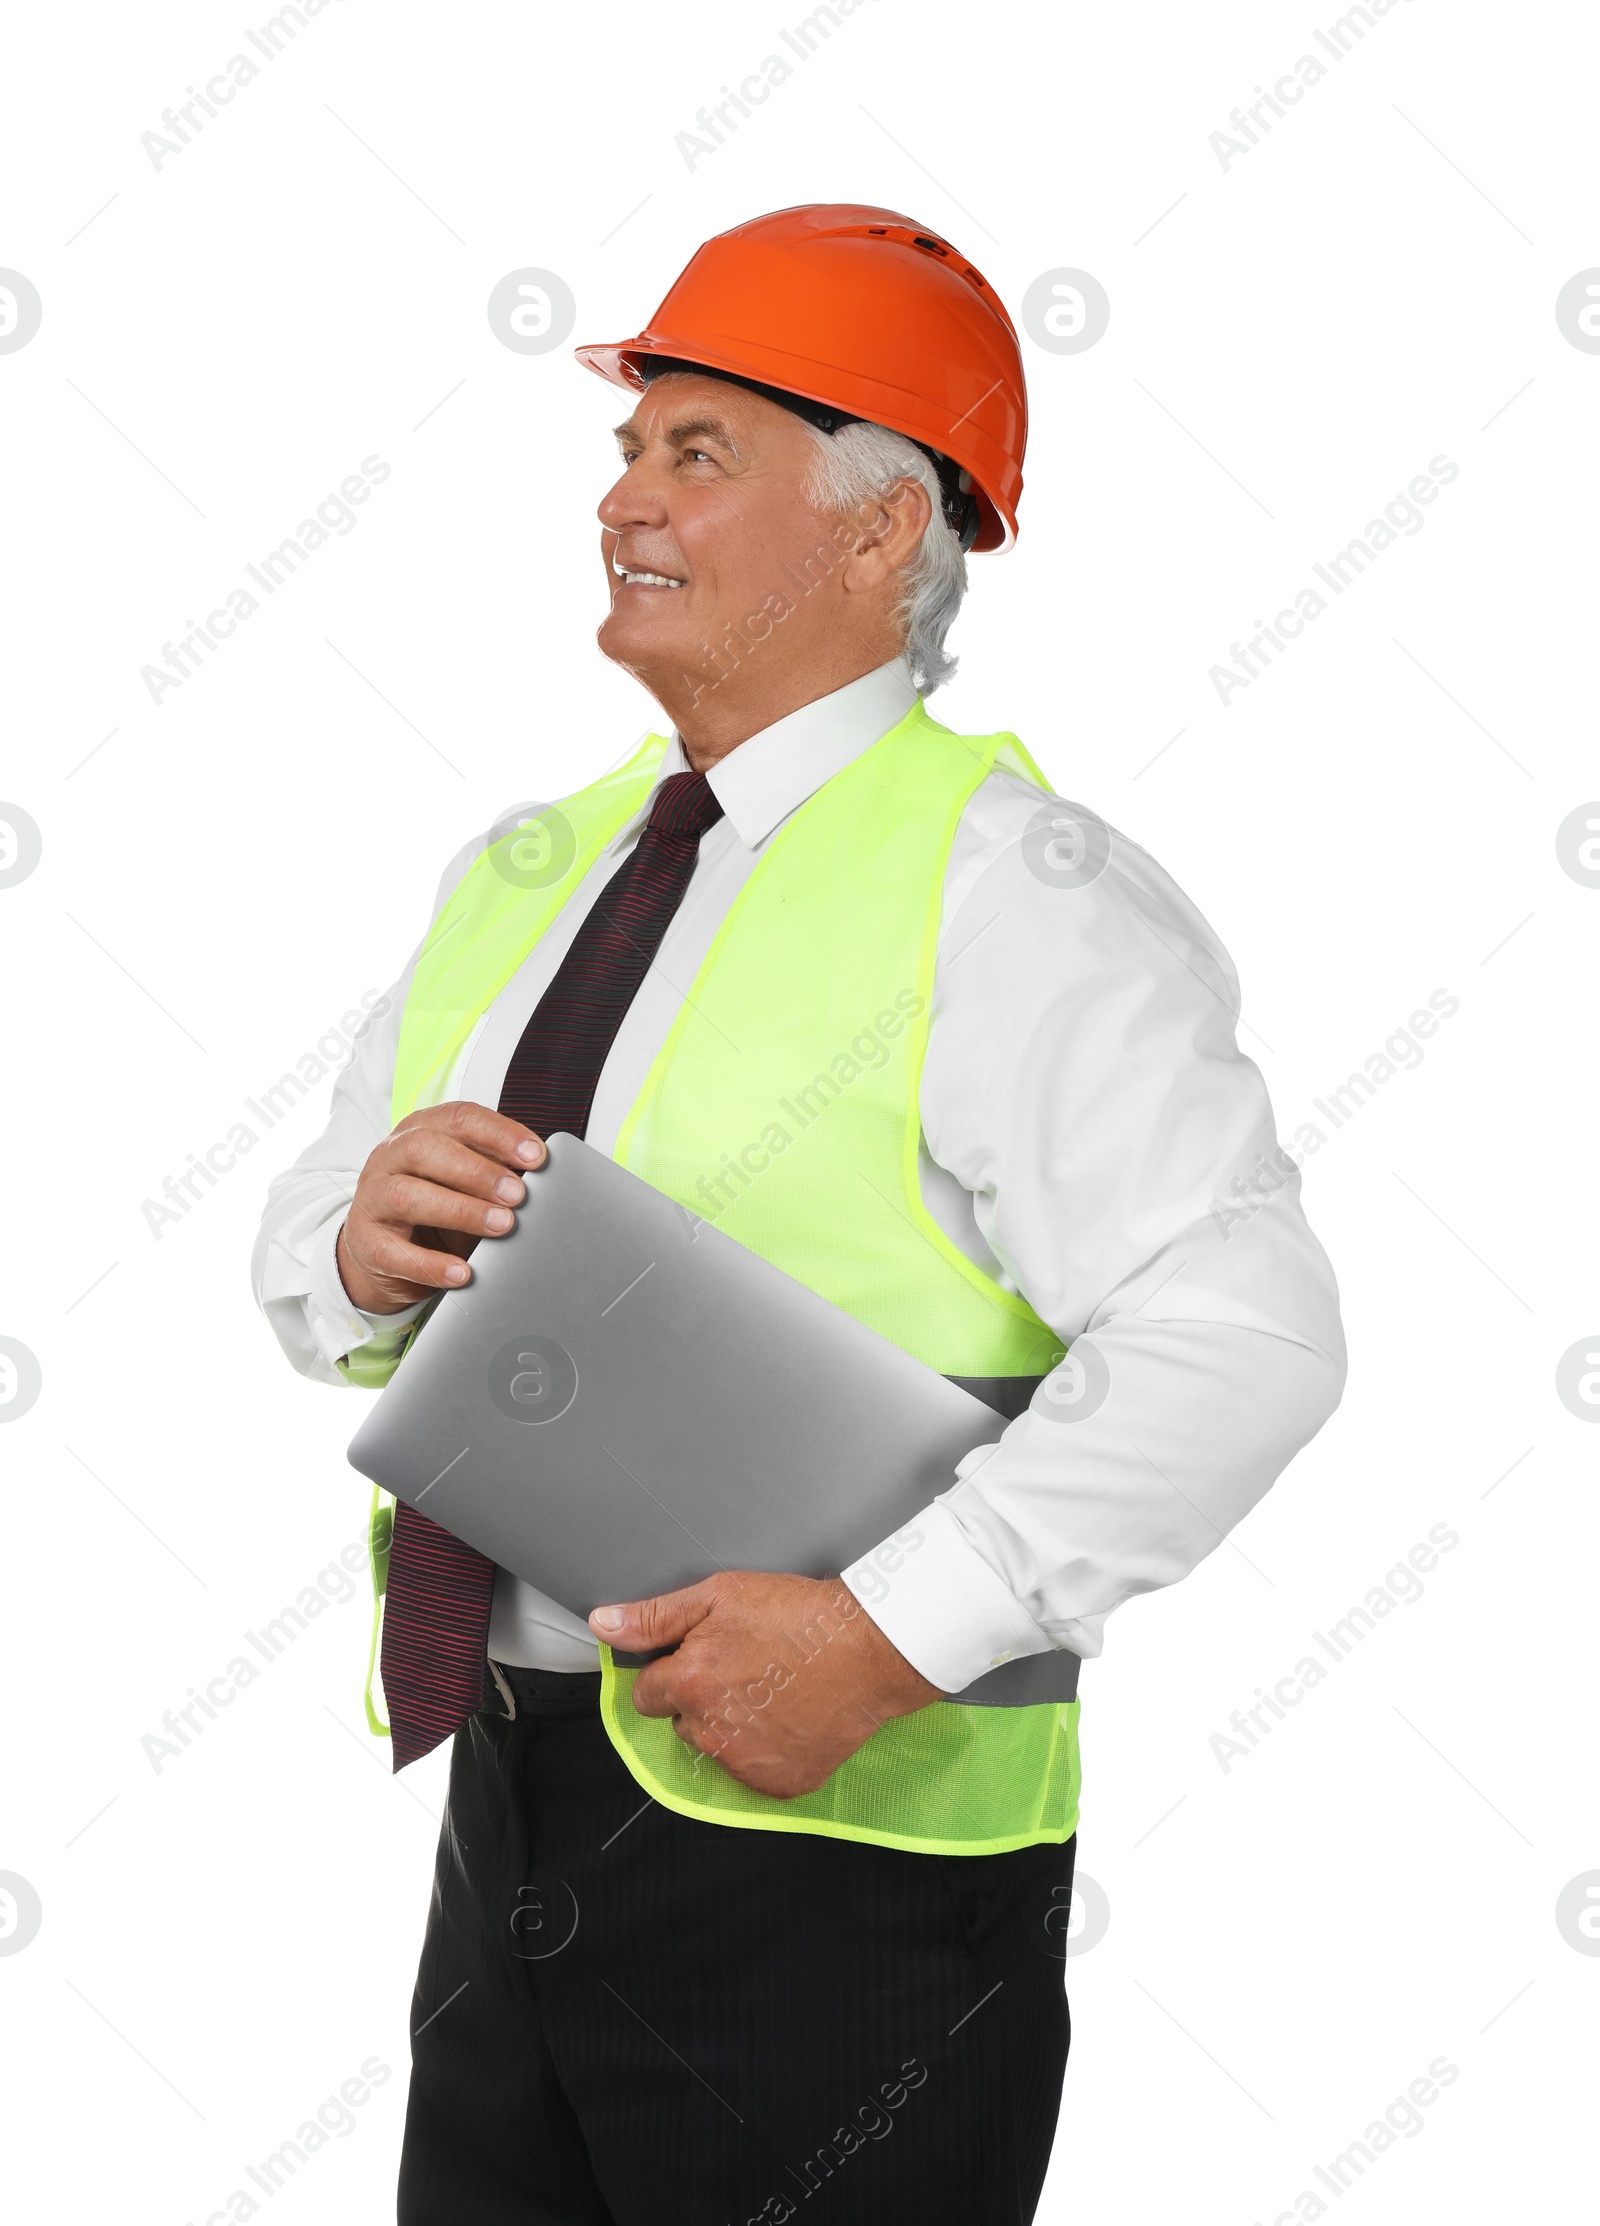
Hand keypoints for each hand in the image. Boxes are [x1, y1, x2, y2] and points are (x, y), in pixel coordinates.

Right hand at [335, 1101, 545, 1314]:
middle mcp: (390, 1157)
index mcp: (419, 1131)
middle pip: (425, 1149)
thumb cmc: (433, 1208)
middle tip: (517, 1195)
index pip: (458, 1118)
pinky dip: (432, 1264)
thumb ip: (495, 1175)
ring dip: (461, 1210)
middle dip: (477, 1171)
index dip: (499, 1134)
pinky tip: (463, 1272)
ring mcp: (373, 1199)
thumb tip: (545, 1182)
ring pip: (408, 1195)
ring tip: (502, 1226)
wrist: (379, 1252)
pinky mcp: (365, 1243)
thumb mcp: (464, 1184)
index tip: (535, 1157)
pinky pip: (394, 1252)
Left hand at [589, 1572, 943, 1798]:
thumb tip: (603, 1625)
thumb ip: (655, 1617)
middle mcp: (711, 1733)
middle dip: (701, 1699)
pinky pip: (753, 1770)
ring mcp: (746, 1764)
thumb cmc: (799, 1616)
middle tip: (745, 1667)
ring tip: (772, 1687)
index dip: (673, 1670)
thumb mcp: (720, 1595)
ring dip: (730, 1725)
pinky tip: (789, 1716)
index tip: (704, 1656)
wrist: (871, 1648)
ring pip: (715, 1747)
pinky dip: (765, 1749)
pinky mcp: (780, 1784)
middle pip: (682, 1722)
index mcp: (690, 1685)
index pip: (648, 1695)